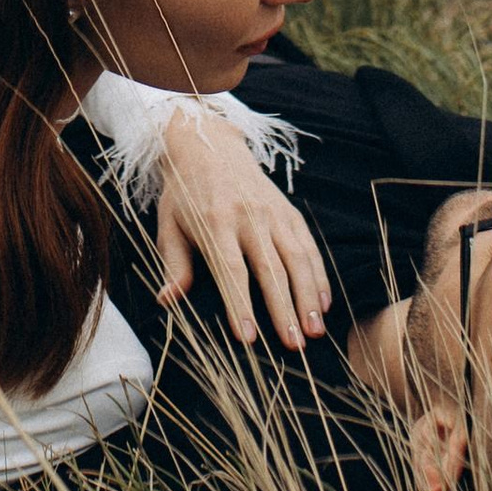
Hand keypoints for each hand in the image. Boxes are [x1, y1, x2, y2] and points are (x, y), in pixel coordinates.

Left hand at [152, 103, 329, 347]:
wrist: (207, 145)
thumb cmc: (184, 194)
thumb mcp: (169, 225)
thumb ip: (174, 264)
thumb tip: (168, 301)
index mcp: (215, 222)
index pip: (231, 270)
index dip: (241, 305)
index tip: (248, 338)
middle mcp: (248, 217)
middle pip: (271, 269)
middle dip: (285, 309)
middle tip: (295, 345)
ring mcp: (272, 213)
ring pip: (297, 258)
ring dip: (309, 296)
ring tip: (315, 331)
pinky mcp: (288, 210)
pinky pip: (308, 245)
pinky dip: (319, 275)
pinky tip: (323, 303)